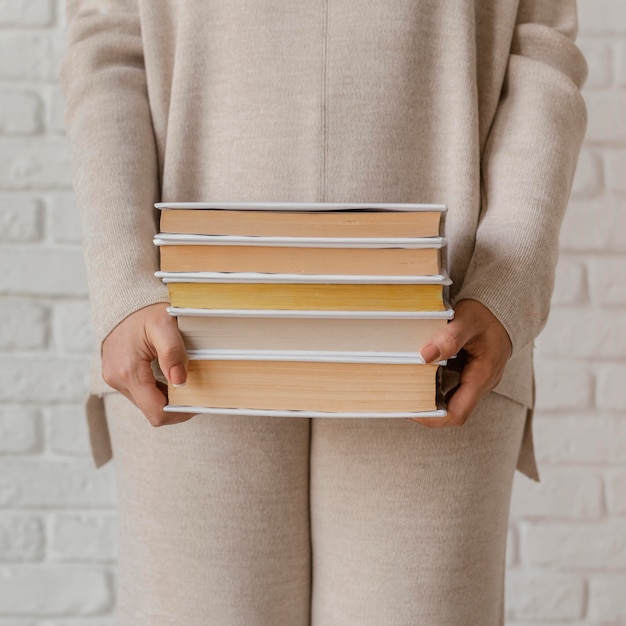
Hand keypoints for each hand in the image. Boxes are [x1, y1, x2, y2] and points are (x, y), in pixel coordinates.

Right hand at [101, 303, 192, 426]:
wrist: (122, 299)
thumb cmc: (145, 310)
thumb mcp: (164, 324)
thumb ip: (172, 352)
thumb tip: (180, 381)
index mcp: (128, 371)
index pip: (157, 412)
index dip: (180, 412)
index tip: (197, 400)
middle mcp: (117, 380)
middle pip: (152, 410)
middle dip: (175, 403)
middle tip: (194, 387)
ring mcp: (114, 379)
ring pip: (146, 403)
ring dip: (166, 396)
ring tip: (180, 375)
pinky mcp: (116, 376)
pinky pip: (140, 393)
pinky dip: (156, 389)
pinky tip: (167, 373)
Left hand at [411, 299, 511, 427]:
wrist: (503, 308)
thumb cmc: (486, 313)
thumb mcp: (468, 320)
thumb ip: (449, 338)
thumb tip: (425, 355)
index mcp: (482, 376)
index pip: (457, 413)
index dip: (432, 417)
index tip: (410, 409)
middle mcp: (481, 383)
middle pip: (452, 410)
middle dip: (426, 409)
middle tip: (402, 399)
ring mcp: (477, 380)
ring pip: (451, 400)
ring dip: (429, 397)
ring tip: (405, 387)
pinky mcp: (471, 373)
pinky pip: (451, 387)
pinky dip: (434, 385)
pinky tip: (419, 374)